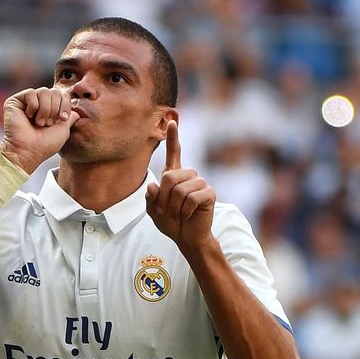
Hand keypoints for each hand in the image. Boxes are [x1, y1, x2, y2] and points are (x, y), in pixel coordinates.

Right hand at [0, 87, 79, 172]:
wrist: (28, 151)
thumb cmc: (45, 144)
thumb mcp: (63, 130)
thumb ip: (70, 117)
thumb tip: (77, 112)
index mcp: (49, 110)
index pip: (63, 95)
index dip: (65, 105)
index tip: (63, 119)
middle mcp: (38, 105)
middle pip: (54, 91)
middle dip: (55, 108)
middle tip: (48, 123)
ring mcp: (26, 102)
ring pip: (44, 91)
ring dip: (45, 109)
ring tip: (39, 123)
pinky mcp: (15, 101)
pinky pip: (31, 93)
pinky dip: (33, 106)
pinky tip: (28, 117)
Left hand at [146, 120, 215, 252]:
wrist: (186, 237)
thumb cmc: (170, 222)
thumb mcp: (153, 211)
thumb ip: (150, 198)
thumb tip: (153, 185)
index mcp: (174, 175)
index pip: (174, 153)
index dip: (173, 137)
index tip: (171, 121)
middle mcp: (188, 175)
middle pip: (169, 176)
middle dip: (164, 198)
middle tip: (166, 211)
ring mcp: (200, 182)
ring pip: (180, 189)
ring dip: (174, 206)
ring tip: (178, 213)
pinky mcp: (209, 193)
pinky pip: (192, 198)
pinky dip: (185, 210)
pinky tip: (188, 215)